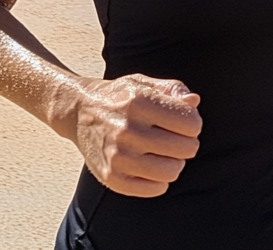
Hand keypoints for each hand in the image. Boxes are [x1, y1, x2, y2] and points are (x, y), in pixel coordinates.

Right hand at [72, 73, 202, 196]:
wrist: (79, 111)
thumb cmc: (119, 96)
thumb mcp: (144, 83)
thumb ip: (172, 89)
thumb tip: (194, 102)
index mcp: (140, 102)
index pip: (190, 123)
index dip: (193, 123)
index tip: (184, 121)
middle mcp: (128, 130)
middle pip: (185, 148)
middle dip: (188, 143)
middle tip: (176, 138)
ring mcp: (118, 156)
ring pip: (172, 171)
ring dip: (175, 162)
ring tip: (165, 153)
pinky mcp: (112, 177)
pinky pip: (154, 189)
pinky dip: (159, 180)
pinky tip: (151, 166)